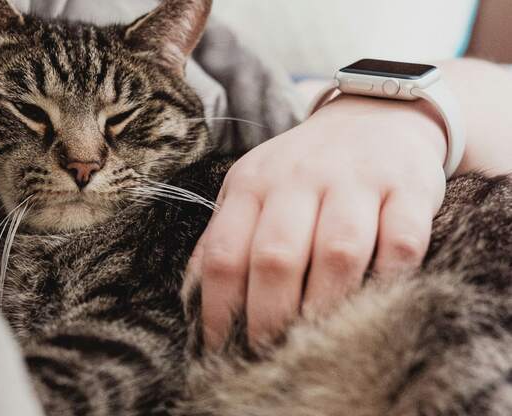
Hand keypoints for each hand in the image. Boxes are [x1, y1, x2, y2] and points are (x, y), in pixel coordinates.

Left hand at [186, 95, 447, 349]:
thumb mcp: (254, 188)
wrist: (375, 114)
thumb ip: (225, 235)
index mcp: (253, 183)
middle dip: (269, 316)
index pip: (224, 253)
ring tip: (318, 341)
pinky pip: (401, 242)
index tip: (220, 347)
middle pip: (276, 257)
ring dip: (326, 306)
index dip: (218, 309)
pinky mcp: (408, 188)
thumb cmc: (305, 168)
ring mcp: (357, 180)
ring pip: (338, 252)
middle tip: (270, 353)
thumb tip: (194, 298)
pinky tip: (376, 301)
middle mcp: (300, 178)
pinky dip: (389, 278)